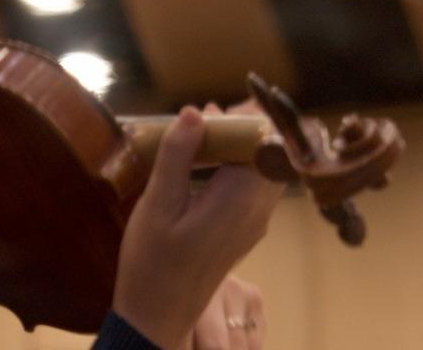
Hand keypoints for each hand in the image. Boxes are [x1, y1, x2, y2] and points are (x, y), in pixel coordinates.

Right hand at [111, 105, 282, 348]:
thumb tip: (194, 113)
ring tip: (199, 137)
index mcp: (239, 200)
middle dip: (242, 129)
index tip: (215, 109)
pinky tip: (201, 166)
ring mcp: (254, 223)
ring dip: (237, 149)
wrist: (158, 313)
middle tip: (203, 118)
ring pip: (263, 170)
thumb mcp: (157, 204)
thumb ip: (177, 156)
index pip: (266, 143)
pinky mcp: (244, 231)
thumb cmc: (152, 262)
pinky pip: (252, 188)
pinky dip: (234, 168)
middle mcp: (257, 210)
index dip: (247, 118)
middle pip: (270, 154)